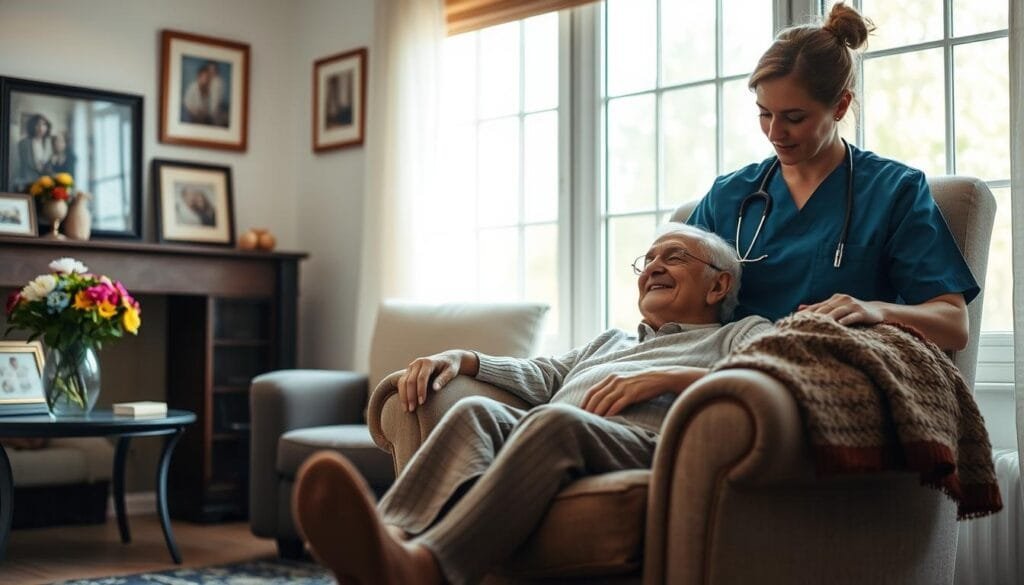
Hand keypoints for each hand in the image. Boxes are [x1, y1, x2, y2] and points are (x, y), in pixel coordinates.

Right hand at [396, 350, 463, 412]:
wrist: (447, 358)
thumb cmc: (451, 366)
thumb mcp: (451, 372)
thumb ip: (444, 379)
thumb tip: (435, 389)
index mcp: (428, 362)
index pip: (421, 377)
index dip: (420, 390)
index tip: (421, 403)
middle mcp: (418, 363)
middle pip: (410, 380)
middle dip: (410, 396)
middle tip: (412, 409)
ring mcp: (412, 366)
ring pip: (403, 381)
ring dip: (403, 396)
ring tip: (406, 409)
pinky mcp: (409, 371)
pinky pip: (402, 382)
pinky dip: (402, 393)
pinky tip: (404, 404)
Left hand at [581, 367, 703, 416]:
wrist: (659, 378)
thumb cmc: (640, 384)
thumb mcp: (624, 383)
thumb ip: (612, 390)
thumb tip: (600, 402)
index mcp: (611, 378)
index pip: (592, 391)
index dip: (584, 402)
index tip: (578, 412)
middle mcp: (615, 381)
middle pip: (596, 396)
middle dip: (588, 408)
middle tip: (581, 419)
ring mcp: (623, 387)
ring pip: (605, 401)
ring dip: (597, 412)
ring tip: (591, 421)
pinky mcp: (632, 393)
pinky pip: (618, 404)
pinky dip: (610, 412)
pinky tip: (606, 418)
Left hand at [798, 293, 884, 325]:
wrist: (877, 311)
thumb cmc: (853, 311)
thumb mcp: (836, 307)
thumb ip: (820, 308)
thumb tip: (800, 308)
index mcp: (834, 299)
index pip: (818, 306)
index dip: (806, 312)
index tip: (794, 318)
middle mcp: (842, 300)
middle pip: (825, 309)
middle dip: (813, 316)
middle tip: (802, 323)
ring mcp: (852, 305)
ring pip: (837, 312)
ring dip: (827, 318)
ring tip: (817, 324)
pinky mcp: (862, 312)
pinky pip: (852, 317)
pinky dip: (845, 320)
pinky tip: (839, 324)